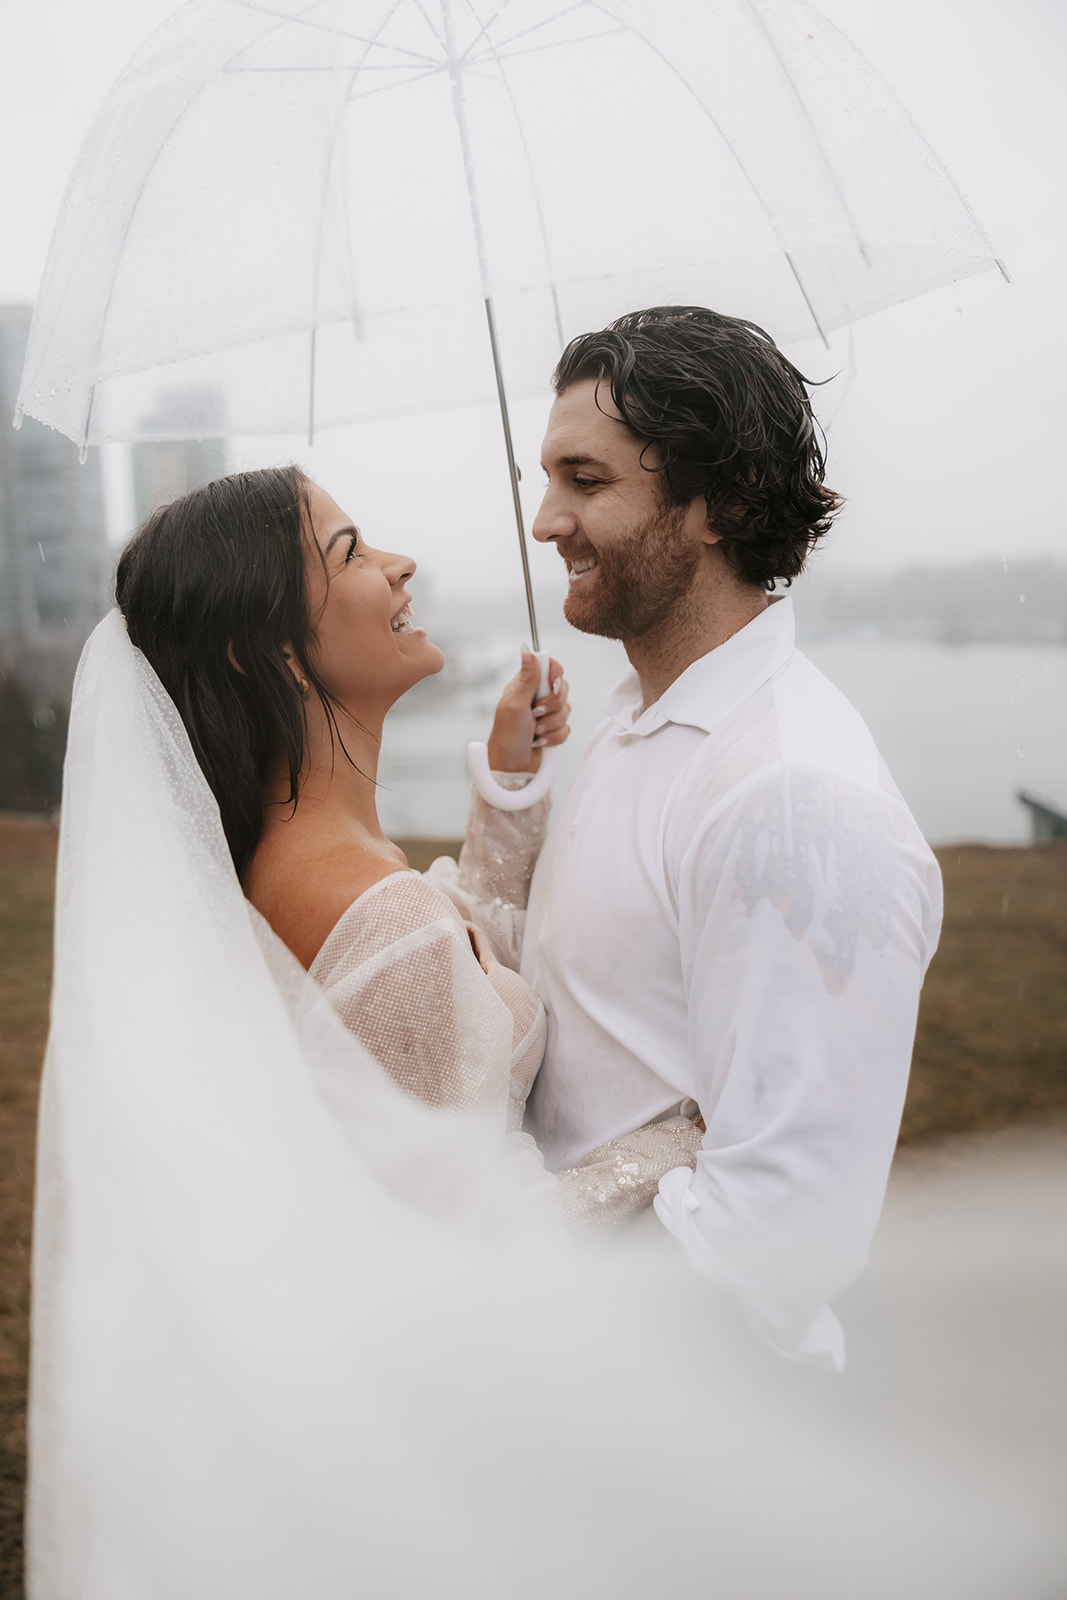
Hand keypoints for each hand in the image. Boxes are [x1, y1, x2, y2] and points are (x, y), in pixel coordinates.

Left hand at [486, 649, 569, 774]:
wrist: (511, 768)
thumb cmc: (507, 736)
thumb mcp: (515, 703)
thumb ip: (527, 677)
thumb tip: (526, 648)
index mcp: (525, 685)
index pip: (549, 665)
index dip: (555, 673)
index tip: (552, 684)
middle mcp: (536, 698)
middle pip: (563, 688)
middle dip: (553, 705)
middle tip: (536, 714)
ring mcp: (546, 715)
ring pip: (567, 710)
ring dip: (551, 724)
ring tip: (534, 732)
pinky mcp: (553, 731)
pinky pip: (567, 728)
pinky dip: (554, 737)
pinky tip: (539, 742)